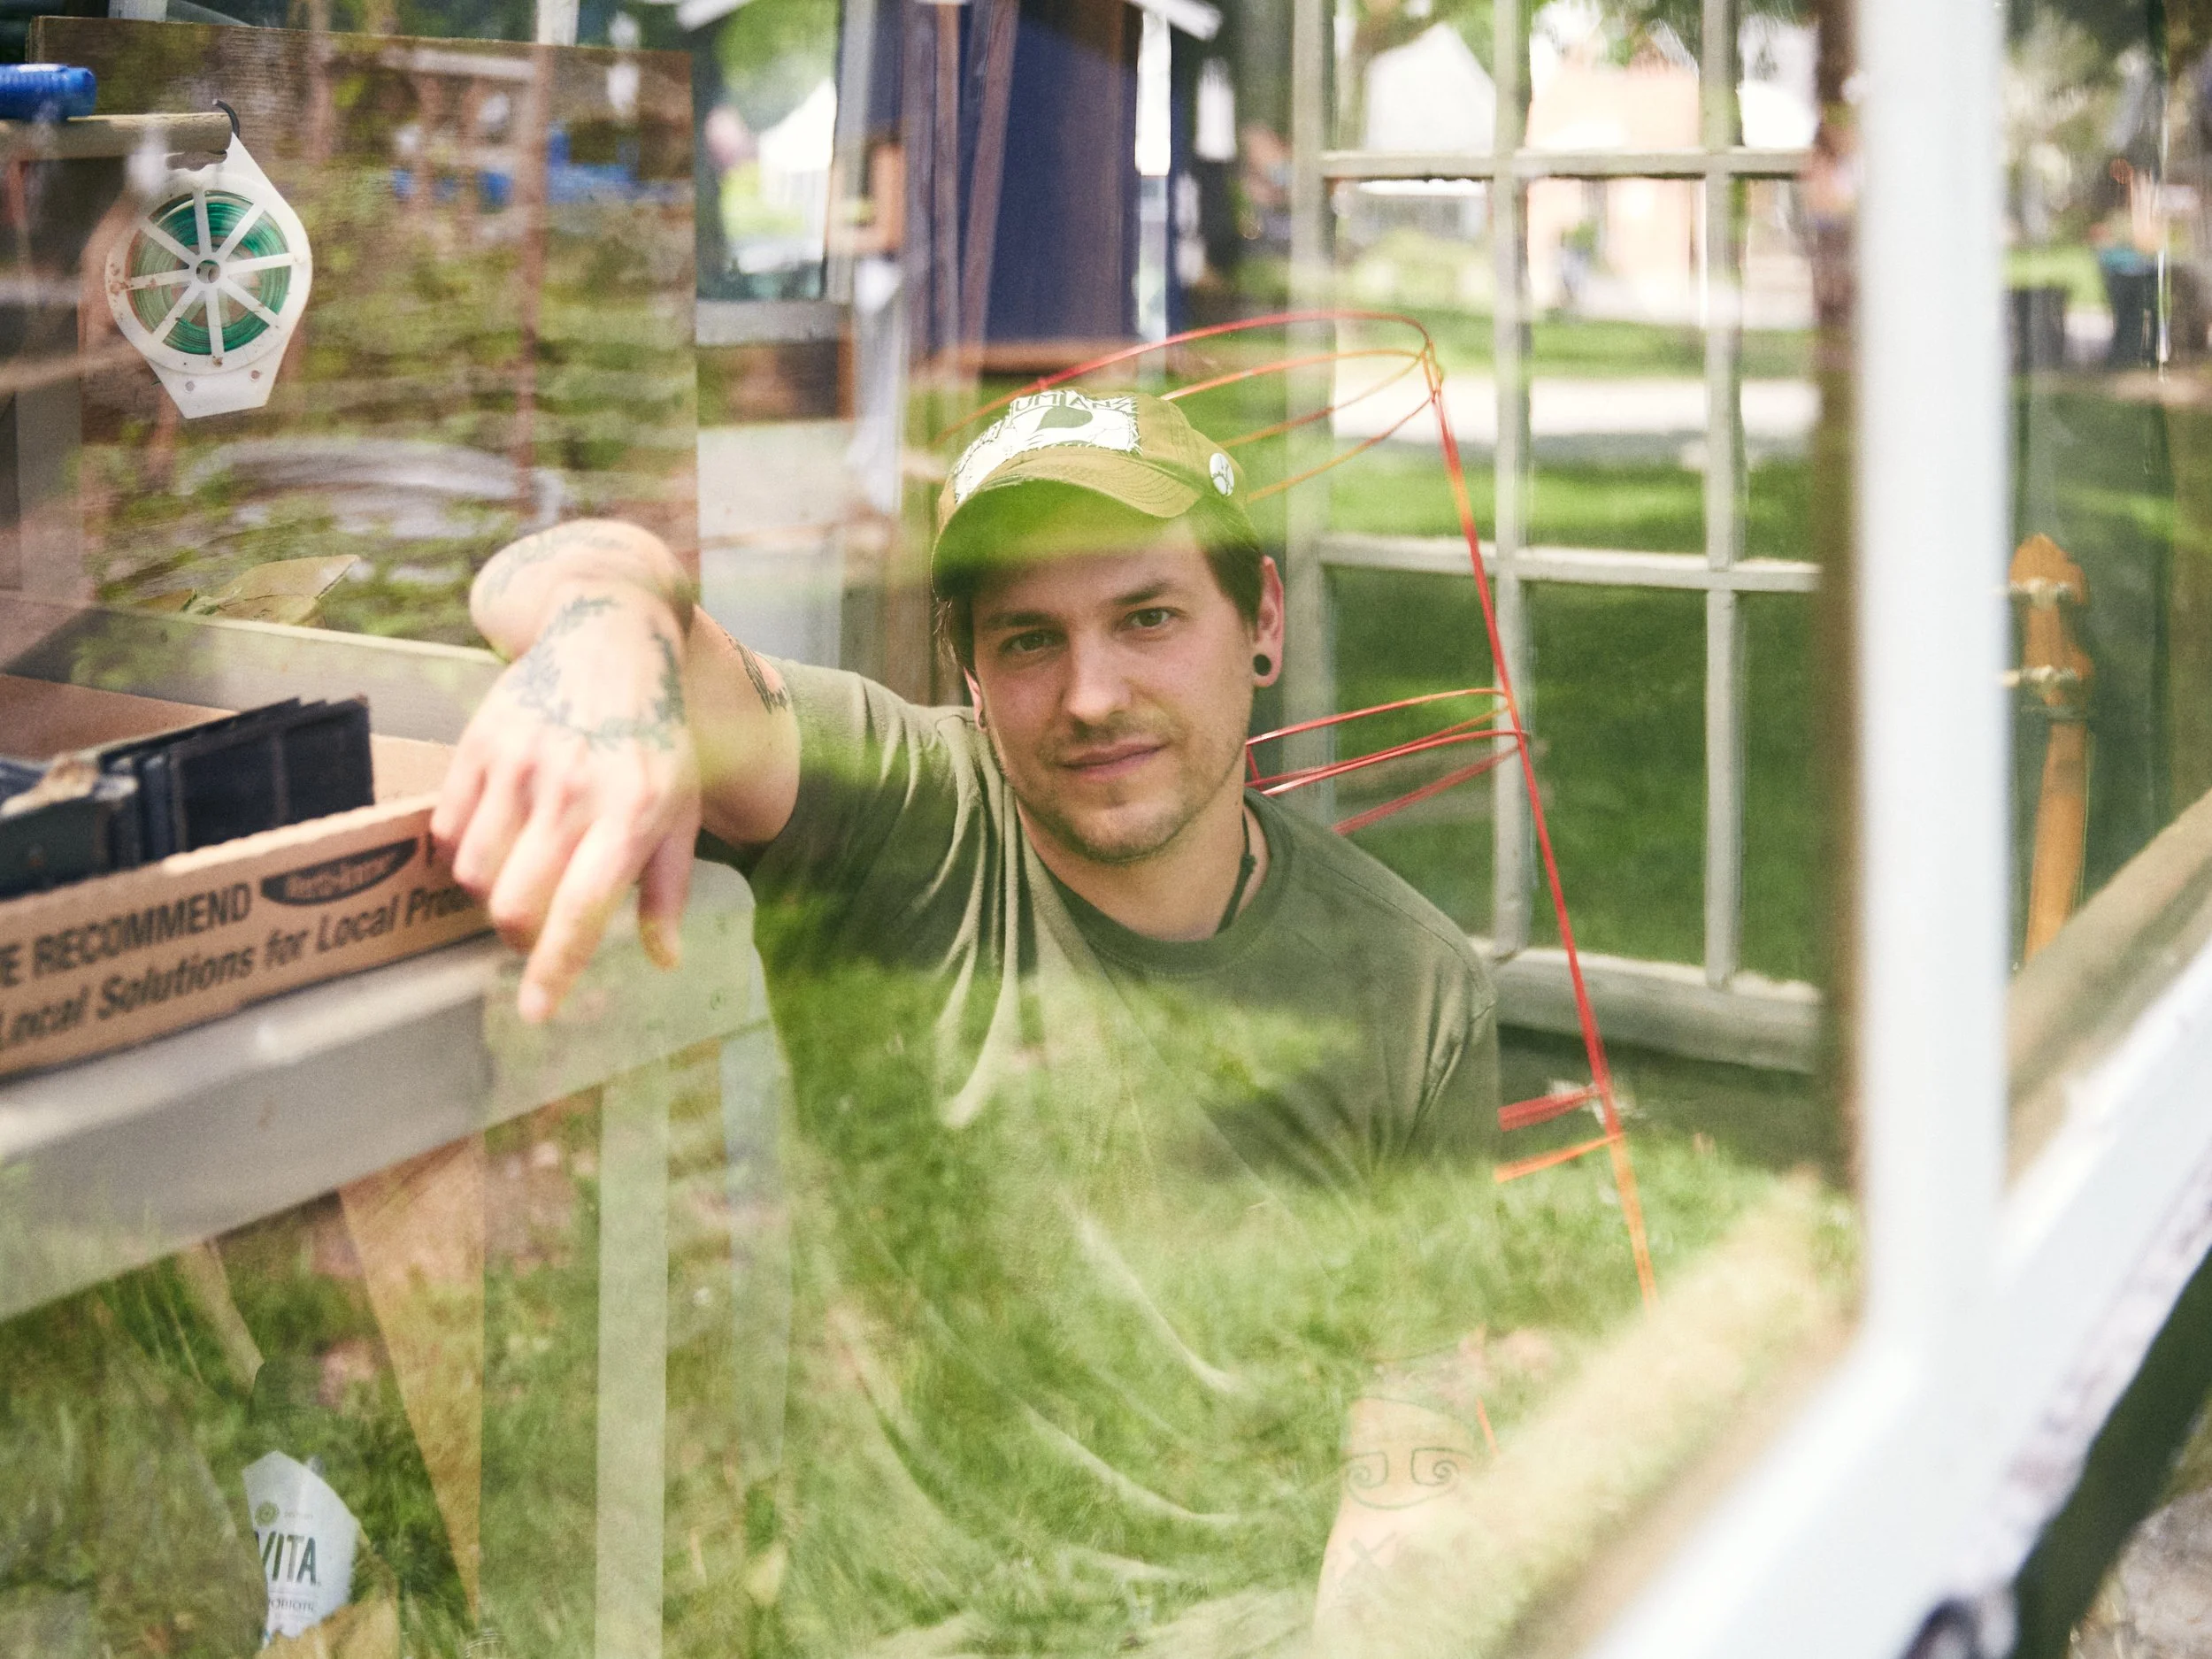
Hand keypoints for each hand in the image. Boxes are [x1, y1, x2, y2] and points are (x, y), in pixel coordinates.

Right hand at [432, 586, 701, 1022]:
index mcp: (634, 812)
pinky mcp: (479, 741)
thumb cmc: (656, 735)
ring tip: (520, 870)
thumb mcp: (682, 805)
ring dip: (490, 891)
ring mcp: (521, 762)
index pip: (584, 912)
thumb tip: (662, 961)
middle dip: (517, 938)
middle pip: (513, 903)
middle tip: (533, 934)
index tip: (535, 1012)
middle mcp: (574, 789)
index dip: (554, 971)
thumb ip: (668, 888)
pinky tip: (493, 832)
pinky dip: (461, 848)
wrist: (612, 634)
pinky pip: (447, 826)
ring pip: (473, 871)